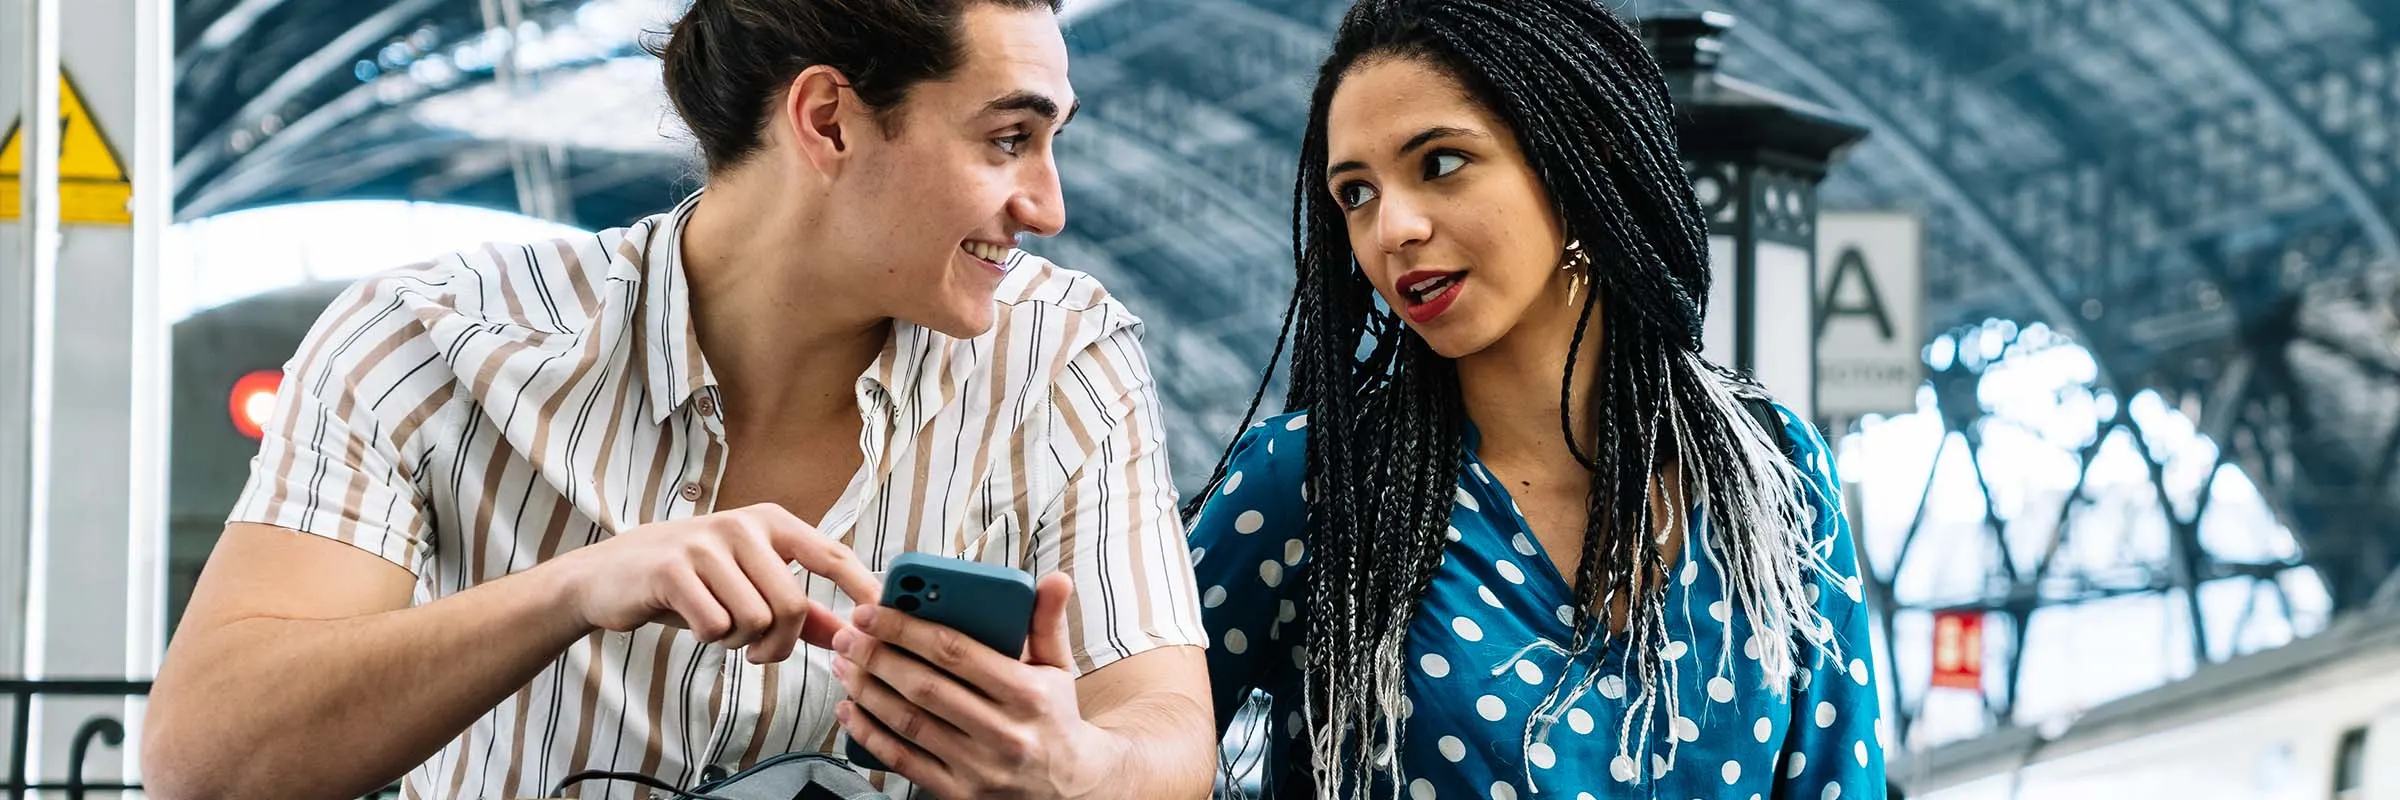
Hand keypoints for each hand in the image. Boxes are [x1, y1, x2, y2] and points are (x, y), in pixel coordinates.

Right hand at [549, 502, 881, 663]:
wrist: (609, 577)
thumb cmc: (691, 582)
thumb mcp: (751, 586)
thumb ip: (805, 611)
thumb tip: (855, 634)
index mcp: (772, 522)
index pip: (832, 555)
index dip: (862, 588)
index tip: (883, 616)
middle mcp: (743, 525)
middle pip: (791, 606)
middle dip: (779, 643)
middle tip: (758, 651)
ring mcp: (706, 544)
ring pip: (754, 621)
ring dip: (739, 642)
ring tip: (718, 626)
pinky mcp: (672, 569)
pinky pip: (716, 627)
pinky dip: (709, 638)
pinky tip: (692, 621)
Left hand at [830, 573, 1119, 798]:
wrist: (1071, 787)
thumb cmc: (1054, 716)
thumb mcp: (1058, 667)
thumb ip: (1048, 622)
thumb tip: (1055, 579)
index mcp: (1028, 694)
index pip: (956, 652)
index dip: (907, 628)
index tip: (873, 612)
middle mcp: (1005, 734)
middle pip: (925, 688)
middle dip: (877, 657)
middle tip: (849, 636)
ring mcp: (980, 768)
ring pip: (909, 723)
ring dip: (867, 691)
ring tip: (845, 666)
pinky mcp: (959, 793)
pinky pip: (904, 761)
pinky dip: (870, 734)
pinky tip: (850, 711)